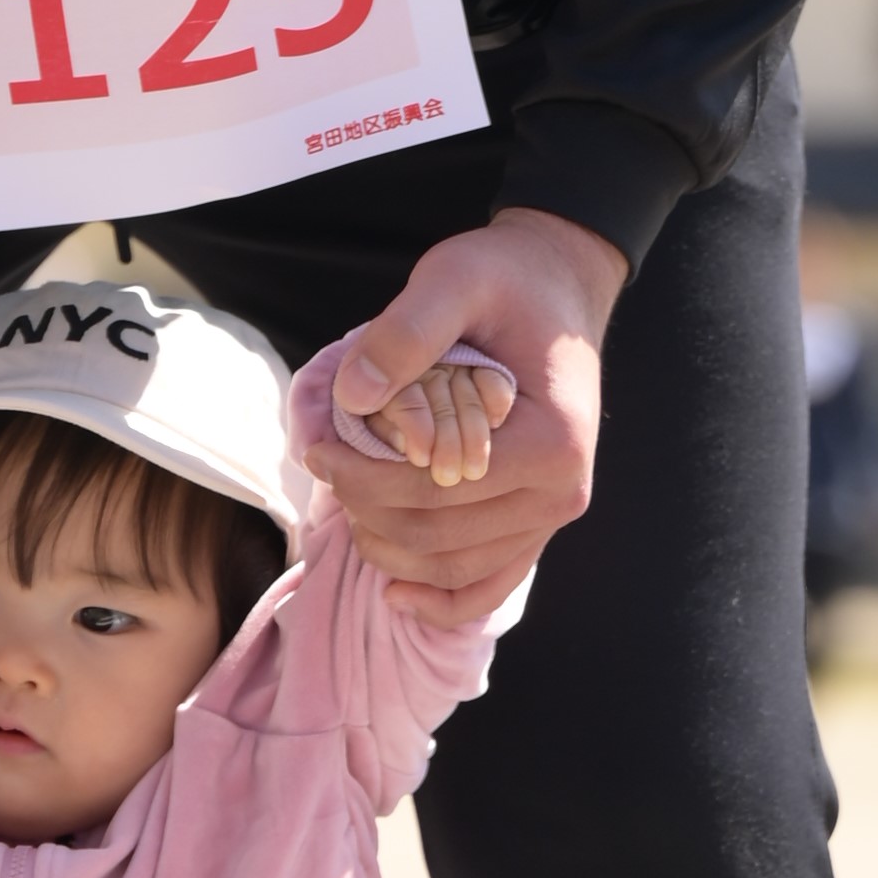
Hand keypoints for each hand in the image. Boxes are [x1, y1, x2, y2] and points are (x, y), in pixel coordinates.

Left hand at [310, 210, 628, 620]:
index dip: (361, 476)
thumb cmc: (507, 279)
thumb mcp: (454, 278)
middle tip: (323, 463)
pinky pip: (490, 582)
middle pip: (438, 534)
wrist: (558, 285)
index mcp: (551, 442)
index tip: (316, 447)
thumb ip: (405, 332)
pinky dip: (442, 599)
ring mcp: (554, 515)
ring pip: (454, 568)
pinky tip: (395, 593)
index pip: (434, 488)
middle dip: (365, 506)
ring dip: (388, 548)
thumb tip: (351, 397)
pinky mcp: (541, 522)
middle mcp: (561, 493)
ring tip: (347, 501)